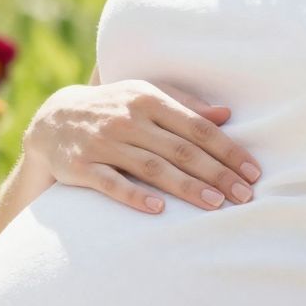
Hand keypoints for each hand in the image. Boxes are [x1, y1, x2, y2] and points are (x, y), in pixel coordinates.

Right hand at [22, 77, 260, 214]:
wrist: (52, 120)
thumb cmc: (112, 109)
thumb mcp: (144, 97)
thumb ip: (185, 105)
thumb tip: (226, 114)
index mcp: (148, 98)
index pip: (197, 126)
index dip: (228, 150)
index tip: (253, 172)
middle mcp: (128, 119)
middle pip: (181, 149)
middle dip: (216, 173)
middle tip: (245, 195)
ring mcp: (104, 143)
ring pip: (152, 167)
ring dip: (187, 187)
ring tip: (216, 204)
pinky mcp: (81, 166)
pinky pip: (111, 183)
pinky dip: (134, 195)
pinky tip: (158, 209)